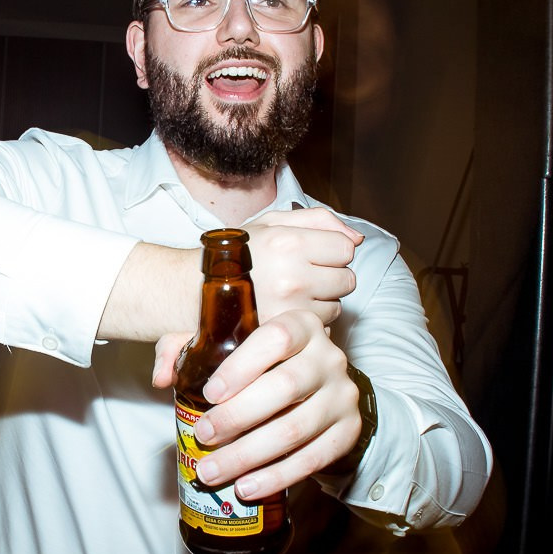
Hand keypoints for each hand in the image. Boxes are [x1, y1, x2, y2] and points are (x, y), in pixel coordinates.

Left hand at [149, 309, 361, 500]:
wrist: (320, 389)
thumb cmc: (264, 366)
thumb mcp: (230, 345)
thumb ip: (188, 348)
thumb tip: (161, 377)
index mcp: (301, 326)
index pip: (276, 338)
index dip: (242, 366)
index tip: (210, 392)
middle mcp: (329, 358)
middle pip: (285, 387)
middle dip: (237, 417)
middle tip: (203, 436)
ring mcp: (342, 396)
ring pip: (295, 429)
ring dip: (248, 455)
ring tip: (212, 470)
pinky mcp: (348, 431)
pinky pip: (312, 459)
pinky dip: (276, 477)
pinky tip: (246, 486)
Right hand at [242, 207, 361, 325]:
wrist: (196, 290)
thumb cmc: (235, 253)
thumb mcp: (271, 223)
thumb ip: (318, 221)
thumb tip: (357, 239)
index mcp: (289, 242)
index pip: (346, 249)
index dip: (332, 250)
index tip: (314, 254)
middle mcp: (292, 276)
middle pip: (347, 280)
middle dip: (331, 277)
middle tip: (305, 275)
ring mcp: (288, 308)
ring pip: (337, 307)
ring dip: (322, 301)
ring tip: (293, 294)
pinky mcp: (284, 332)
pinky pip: (320, 328)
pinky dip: (310, 321)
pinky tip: (289, 311)